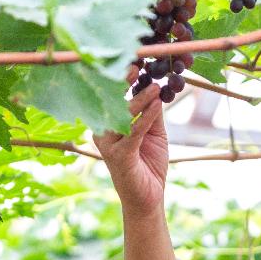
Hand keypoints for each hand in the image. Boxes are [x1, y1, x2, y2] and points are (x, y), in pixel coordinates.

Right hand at [93, 66, 168, 215]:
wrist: (148, 199)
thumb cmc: (149, 165)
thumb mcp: (154, 134)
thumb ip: (153, 112)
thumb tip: (157, 86)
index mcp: (108, 123)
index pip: (113, 96)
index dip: (121, 78)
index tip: (134, 60)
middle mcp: (103, 131)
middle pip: (112, 102)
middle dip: (122, 82)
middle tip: (136, 64)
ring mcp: (108, 144)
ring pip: (122, 115)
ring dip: (139, 99)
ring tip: (156, 86)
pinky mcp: (119, 156)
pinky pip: (134, 132)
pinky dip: (146, 117)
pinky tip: (157, 104)